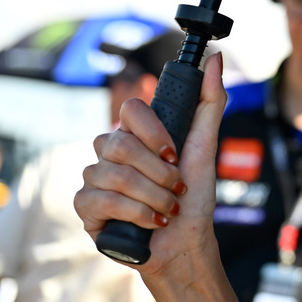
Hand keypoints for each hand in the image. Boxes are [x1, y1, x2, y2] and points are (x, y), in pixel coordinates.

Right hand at [75, 53, 226, 278]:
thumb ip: (210, 101)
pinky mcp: (86, 207)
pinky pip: (100, 200)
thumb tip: (215, 58)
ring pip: (112, 174)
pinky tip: (152, 222)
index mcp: (137, 134)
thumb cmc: (194, 197)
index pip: (130, 109)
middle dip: (159, 173)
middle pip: (119, 143)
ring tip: (169, 209)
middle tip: (178, 188)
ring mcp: (95, 178)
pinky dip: (137, 213)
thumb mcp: (206, 146)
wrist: (186, 243)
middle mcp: (111, 152)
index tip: (175, 154)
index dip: (153, 132)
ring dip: (153, 196)